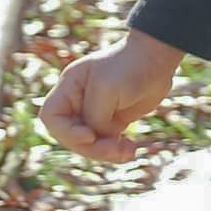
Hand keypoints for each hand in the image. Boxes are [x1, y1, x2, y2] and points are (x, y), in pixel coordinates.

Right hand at [39, 28, 184, 162]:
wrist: (158, 58)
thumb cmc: (130, 66)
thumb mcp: (106, 89)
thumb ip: (95, 117)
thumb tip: (96, 138)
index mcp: (70, 86)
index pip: (51, 116)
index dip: (65, 132)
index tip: (89, 135)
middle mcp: (78, 100)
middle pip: (71, 136)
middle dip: (91, 147)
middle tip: (114, 148)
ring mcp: (95, 112)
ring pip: (89, 144)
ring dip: (106, 152)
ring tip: (128, 151)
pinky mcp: (113, 120)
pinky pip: (106, 143)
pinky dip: (116, 150)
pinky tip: (130, 148)